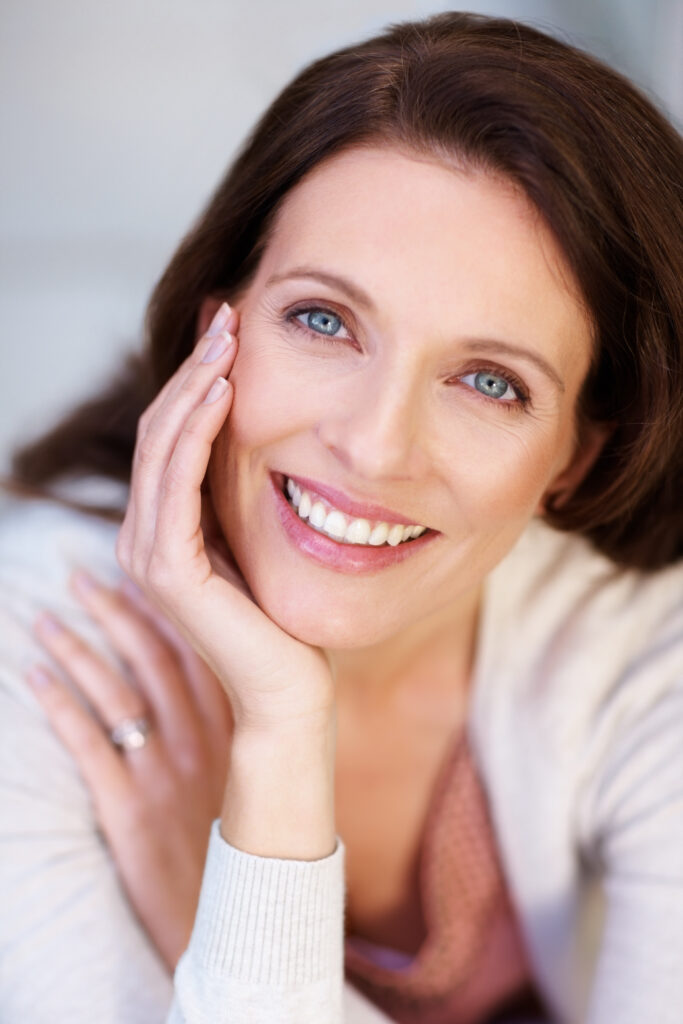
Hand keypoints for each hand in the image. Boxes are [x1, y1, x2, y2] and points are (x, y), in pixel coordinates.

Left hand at [26, 570, 232, 969]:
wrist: (244, 919)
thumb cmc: (248, 847)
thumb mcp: (253, 779)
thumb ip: (239, 731)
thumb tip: (228, 686)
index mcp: (232, 730)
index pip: (197, 652)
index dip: (165, 609)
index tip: (141, 573)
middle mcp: (200, 741)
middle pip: (152, 660)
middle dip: (116, 613)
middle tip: (82, 577)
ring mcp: (164, 773)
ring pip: (117, 694)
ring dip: (79, 651)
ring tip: (47, 618)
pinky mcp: (130, 810)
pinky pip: (89, 747)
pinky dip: (60, 707)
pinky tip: (33, 679)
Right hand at [115, 301, 334, 733]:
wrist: (290, 690)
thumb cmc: (285, 617)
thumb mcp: (259, 534)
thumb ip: (240, 488)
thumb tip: (260, 427)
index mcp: (163, 528)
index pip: (170, 436)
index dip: (195, 378)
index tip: (231, 329)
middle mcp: (144, 536)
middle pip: (160, 430)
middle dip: (194, 368)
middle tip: (228, 314)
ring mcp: (149, 553)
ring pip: (162, 446)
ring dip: (194, 386)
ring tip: (227, 338)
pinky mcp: (168, 569)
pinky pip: (176, 482)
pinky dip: (197, 431)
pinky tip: (223, 392)